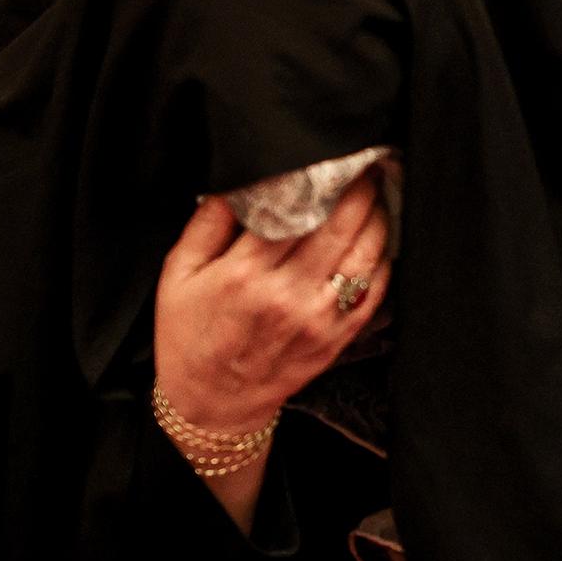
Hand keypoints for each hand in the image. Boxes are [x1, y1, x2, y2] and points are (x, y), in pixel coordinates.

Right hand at [154, 173, 392, 436]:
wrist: (212, 403)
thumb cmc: (189, 335)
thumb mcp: (178, 275)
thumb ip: (206, 226)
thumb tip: (237, 184)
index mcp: (244, 275)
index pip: (292, 212)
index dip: (317, 179)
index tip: (330, 157)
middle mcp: (286, 295)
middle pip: (338, 227)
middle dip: (358, 190)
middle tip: (368, 164)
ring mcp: (317, 319)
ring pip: (364, 256)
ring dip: (378, 219)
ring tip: (379, 193)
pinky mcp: (337, 338)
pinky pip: (373, 292)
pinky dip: (383, 261)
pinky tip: (382, 239)